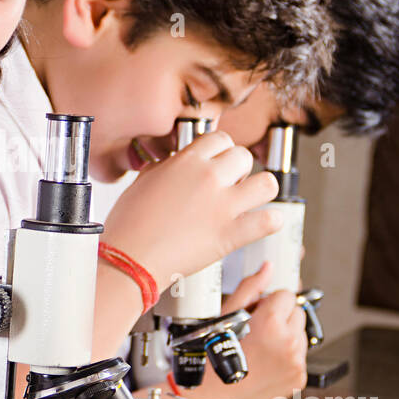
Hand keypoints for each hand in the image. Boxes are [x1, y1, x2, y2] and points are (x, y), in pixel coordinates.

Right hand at [101, 131, 281, 292]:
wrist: (129, 260)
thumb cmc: (129, 225)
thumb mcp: (143, 181)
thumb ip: (166, 167)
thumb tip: (175, 164)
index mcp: (186, 161)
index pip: (221, 139)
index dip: (221, 152)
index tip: (219, 163)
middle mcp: (208, 177)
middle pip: (244, 157)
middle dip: (239, 170)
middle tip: (229, 185)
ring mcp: (223, 206)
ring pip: (267, 183)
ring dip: (260, 191)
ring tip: (249, 201)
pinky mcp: (231, 234)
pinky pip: (269, 220)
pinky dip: (270, 222)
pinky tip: (259, 224)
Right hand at [204, 283, 306, 398]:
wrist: (211, 395)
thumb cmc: (213, 356)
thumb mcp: (227, 315)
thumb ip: (251, 288)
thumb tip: (266, 270)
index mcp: (272, 322)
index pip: (287, 295)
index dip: (271, 301)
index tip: (259, 311)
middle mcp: (289, 342)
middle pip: (297, 313)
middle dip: (281, 318)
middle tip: (259, 330)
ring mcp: (296, 362)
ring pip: (300, 336)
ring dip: (286, 337)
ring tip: (261, 349)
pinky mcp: (298, 378)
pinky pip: (299, 358)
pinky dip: (287, 358)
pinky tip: (266, 363)